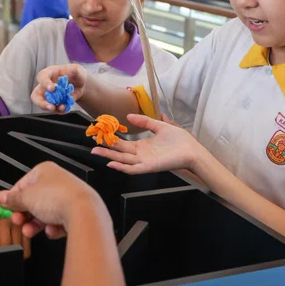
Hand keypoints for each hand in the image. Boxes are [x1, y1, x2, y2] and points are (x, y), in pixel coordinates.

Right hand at [0, 161, 105, 239]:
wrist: (85, 213)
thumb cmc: (53, 199)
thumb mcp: (26, 198)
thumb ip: (12, 199)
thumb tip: (0, 197)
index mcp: (44, 171)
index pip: (23, 184)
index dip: (13, 198)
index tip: (6, 210)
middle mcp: (58, 181)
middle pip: (34, 200)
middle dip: (24, 214)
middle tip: (18, 222)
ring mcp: (69, 196)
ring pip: (46, 212)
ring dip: (35, 224)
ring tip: (29, 232)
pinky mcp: (78, 212)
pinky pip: (60, 221)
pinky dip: (54, 227)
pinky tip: (53, 230)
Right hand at [31, 64, 88, 111]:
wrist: (81, 85)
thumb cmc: (76, 74)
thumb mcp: (78, 70)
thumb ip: (75, 70)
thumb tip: (70, 72)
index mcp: (49, 73)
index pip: (42, 76)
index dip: (45, 83)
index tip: (52, 89)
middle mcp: (45, 86)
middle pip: (36, 95)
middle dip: (41, 103)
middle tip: (51, 107)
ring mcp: (48, 96)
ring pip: (43, 105)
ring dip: (52, 109)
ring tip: (62, 108)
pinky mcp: (54, 103)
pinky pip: (54, 110)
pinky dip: (60, 111)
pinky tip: (66, 109)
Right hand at [91, 113, 210, 174]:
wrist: (192, 150)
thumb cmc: (179, 140)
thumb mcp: (160, 126)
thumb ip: (144, 122)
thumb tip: (128, 117)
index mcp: (142, 146)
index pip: (123, 144)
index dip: (112, 140)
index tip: (100, 135)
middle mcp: (140, 155)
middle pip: (119, 152)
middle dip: (105, 149)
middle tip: (92, 145)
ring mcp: (144, 162)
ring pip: (123, 161)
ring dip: (109, 157)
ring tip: (96, 152)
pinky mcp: (149, 167)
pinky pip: (133, 169)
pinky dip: (122, 167)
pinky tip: (112, 163)